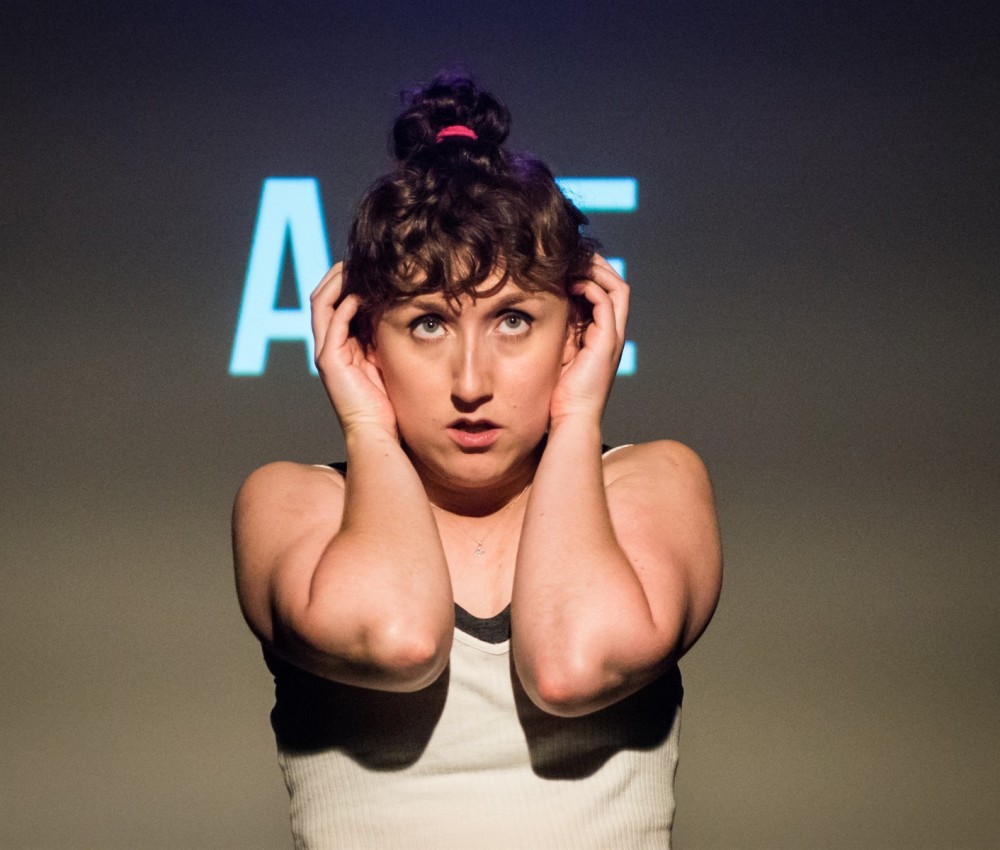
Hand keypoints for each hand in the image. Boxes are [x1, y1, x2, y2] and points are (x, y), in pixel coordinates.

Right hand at [311, 263, 396, 437]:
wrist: (377, 433)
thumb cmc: (388, 403)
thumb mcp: (387, 359)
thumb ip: (385, 335)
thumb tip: (399, 307)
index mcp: (342, 345)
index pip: (336, 302)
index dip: (348, 281)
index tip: (370, 266)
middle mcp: (329, 345)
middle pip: (324, 297)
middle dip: (339, 275)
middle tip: (360, 258)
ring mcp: (326, 352)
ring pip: (322, 303)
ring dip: (338, 282)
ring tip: (357, 267)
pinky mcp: (329, 360)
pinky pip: (333, 323)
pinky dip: (346, 304)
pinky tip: (363, 294)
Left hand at [550, 255, 629, 424]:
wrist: (571, 419)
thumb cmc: (559, 393)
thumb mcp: (557, 351)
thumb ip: (558, 330)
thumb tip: (540, 306)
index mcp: (602, 334)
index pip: (606, 292)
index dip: (592, 274)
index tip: (568, 264)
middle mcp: (612, 332)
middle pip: (617, 285)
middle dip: (598, 265)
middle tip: (575, 254)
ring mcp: (612, 336)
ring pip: (618, 289)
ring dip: (598, 271)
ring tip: (574, 262)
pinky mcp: (607, 342)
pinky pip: (605, 303)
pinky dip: (591, 287)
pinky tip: (570, 284)